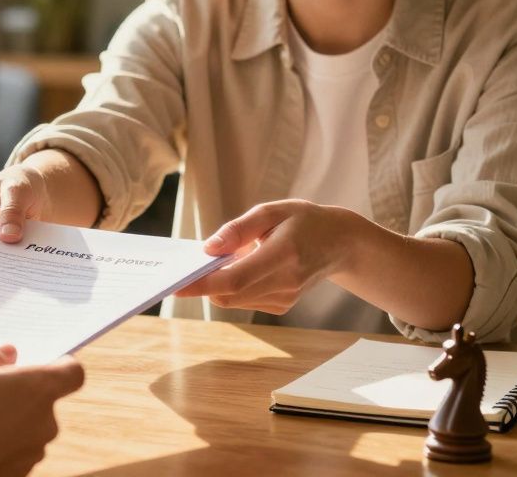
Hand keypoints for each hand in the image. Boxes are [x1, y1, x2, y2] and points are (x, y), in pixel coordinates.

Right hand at [0, 346, 84, 476]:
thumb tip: (7, 355)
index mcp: (37, 389)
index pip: (73, 373)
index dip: (58, 366)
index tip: (36, 364)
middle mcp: (44, 423)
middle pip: (45, 402)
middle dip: (21, 394)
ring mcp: (31, 454)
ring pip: (28, 428)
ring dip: (8, 421)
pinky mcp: (17, 476)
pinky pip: (14, 452)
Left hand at [175, 200, 351, 314]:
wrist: (340, 243)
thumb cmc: (304, 221)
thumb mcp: (273, 211)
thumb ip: (239, 229)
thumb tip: (208, 248)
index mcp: (284, 253)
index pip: (235, 278)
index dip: (203, 284)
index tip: (177, 284)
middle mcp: (285, 282)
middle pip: (229, 294)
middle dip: (203, 283)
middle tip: (189, 265)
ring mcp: (285, 298)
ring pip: (233, 300)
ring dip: (218, 283)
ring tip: (226, 258)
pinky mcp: (282, 306)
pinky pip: (244, 300)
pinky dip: (233, 286)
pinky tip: (244, 266)